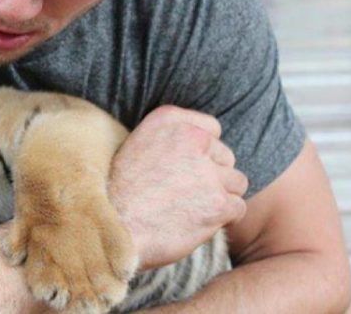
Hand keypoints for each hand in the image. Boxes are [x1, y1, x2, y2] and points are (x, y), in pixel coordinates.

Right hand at [108, 105, 247, 269]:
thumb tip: (200, 146)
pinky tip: (197, 223)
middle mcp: (191, 138)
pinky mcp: (218, 202)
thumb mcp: (136, 147)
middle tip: (184, 194)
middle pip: (225, 157)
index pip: (211, 128)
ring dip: (219, 197)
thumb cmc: (118, 193)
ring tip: (190, 209)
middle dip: (212, 176)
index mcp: (168, 120)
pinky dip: (223, 219)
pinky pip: (238, 208)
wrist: (112, 229)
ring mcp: (207, 171)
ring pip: (236, 182)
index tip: (186, 168)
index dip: (203, 152)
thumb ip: (169, 139)